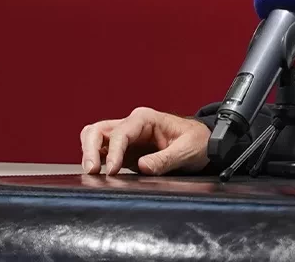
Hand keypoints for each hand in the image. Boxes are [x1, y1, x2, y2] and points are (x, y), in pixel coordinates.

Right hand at [80, 107, 210, 175]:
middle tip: (92, 171)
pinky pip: (103, 152)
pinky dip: (96, 160)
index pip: (121, 133)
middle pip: (98, 130)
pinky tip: (98, 175)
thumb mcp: (187, 150)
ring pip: (95, 139)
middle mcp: (132, 125)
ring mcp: (126, 138)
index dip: (114, 152)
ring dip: (89, 154)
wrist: (205, 144)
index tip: (113, 170)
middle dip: (90, 149)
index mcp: (146, 119)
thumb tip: (142, 167)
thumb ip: (165, 159)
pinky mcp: (125, 151)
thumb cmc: (198, 141)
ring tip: (91, 173)